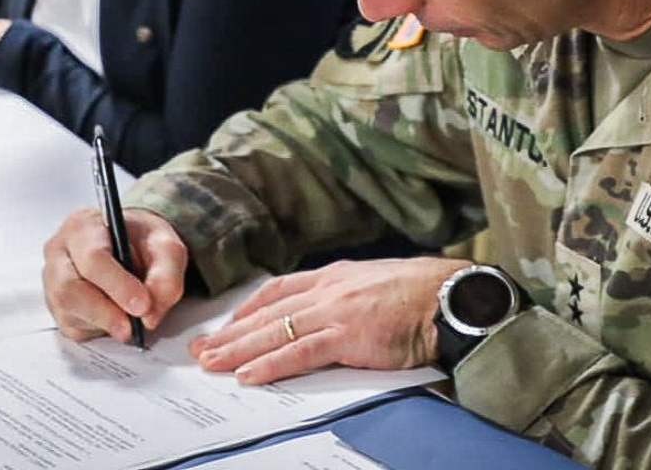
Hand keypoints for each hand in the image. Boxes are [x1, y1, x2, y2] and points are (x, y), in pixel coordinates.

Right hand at [42, 207, 190, 343]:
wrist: (131, 246)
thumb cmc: (140, 240)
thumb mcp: (164, 246)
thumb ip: (166, 275)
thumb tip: (151, 313)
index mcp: (83, 226)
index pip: (92, 257)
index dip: (118, 285)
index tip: (142, 304)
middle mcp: (60, 252)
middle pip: (70, 288)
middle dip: (105, 312)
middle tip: (133, 325)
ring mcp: (53, 280)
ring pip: (67, 310)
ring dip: (102, 323)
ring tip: (129, 325)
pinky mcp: (57, 307)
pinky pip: (72, 327)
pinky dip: (97, 330)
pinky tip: (114, 320)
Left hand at [190, 257, 467, 385]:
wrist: (450, 296)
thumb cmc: (424, 292)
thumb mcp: (377, 282)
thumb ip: (350, 295)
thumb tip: (336, 312)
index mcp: (335, 275)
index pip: (279, 289)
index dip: (249, 307)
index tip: (229, 321)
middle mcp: (328, 290)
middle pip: (267, 312)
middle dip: (230, 332)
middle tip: (200, 348)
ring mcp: (335, 312)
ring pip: (274, 332)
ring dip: (238, 350)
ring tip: (210, 363)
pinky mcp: (346, 336)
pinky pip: (298, 353)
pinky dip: (270, 365)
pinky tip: (248, 374)